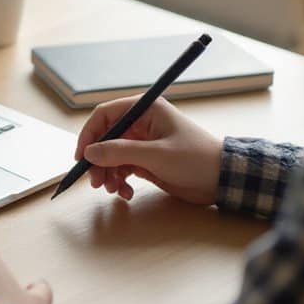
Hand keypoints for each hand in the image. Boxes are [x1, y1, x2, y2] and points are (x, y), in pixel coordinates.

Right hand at [75, 96, 222, 204]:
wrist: (222, 180)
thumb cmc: (195, 159)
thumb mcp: (155, 155)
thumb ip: (120, 152)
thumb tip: (89, 153)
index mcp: (145, 110)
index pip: (105, 115)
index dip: (89, 135)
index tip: (82, 157)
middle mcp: (141, 124)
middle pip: (105, 138)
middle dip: (98, 160)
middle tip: (96, 182)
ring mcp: (142, 143)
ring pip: (111, 156)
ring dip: (108, 173)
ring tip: (113, 190)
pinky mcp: (145, 161)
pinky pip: (122, 168)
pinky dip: (119, 181)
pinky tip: (126, 193)